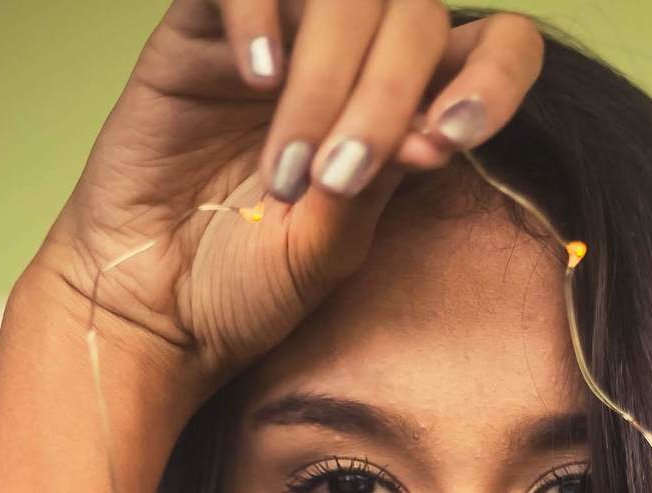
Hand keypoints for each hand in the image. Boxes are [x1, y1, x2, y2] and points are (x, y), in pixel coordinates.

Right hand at [32, 0, 543, 402]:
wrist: (155, 305)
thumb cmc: (248, 287)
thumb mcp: (331, 250)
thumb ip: (381, 185)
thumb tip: (430, 127)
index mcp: (411, 112)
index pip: (495, 46)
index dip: (496, 74)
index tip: (453, 136)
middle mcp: (356, 61)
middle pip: (416, 13)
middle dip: (386, 96)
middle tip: (338, 179)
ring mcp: (285, 34)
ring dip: (327, 77)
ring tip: (289, 167)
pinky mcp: (205, 25)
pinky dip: (261, 15)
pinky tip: (258, 80)